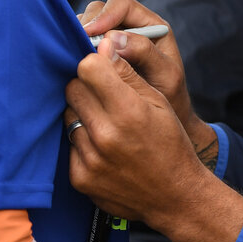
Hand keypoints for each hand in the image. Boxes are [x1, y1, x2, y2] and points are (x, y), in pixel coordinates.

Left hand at [65, 41, 242, 241]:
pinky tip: (102, 146)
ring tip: (104, 120)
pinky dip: (82, 140)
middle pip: (72, 88)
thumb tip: (105, 45)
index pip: (87, 68)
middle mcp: (105, 135)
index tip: (102, 66)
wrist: (174, 196)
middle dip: (85, 84)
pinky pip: (69, 144)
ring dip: (82, 112)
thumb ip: (128, 74)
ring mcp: (90, 159)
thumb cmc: (170, 142)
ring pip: (68, 115)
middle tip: (103, 92)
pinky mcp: (79, 178)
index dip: (94, 62)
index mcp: (129, 111)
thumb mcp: (159, 102)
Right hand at [79, 0, 213, 156]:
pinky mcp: (96, 55)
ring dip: (75, 37)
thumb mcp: (165, 75)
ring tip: (71, 57)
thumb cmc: (170, 95)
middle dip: (85, 25)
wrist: (162, 120)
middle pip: (98, 10)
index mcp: (149, 24)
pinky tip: (69, 66)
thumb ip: (145, 53)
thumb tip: (114, 38)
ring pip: (84, 26)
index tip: (90, 33)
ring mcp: (110, 40)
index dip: (105, 14)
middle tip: (76, 46)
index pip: (122, 4)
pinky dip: (72, 51)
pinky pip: (78, 44)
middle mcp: (128, 27)